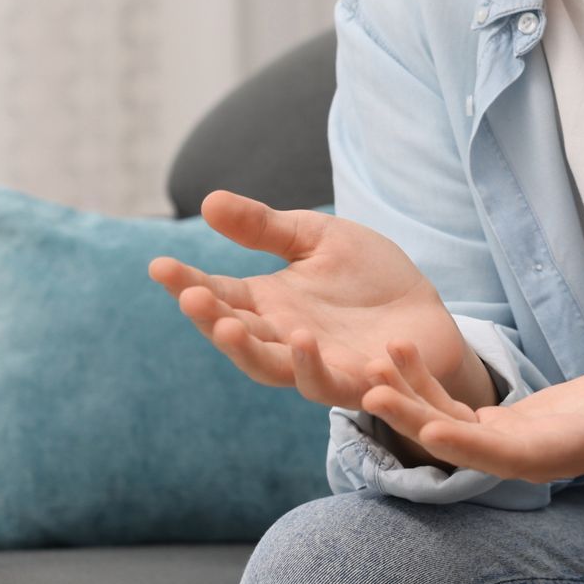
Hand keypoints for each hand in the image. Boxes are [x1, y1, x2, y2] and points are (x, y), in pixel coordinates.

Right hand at [146, 191, 483, 411]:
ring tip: (230, 326)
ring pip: (273, 368)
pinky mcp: (358, 381)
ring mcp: (318, 364)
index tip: (159, 265)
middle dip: (211, 320)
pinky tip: (305, 341)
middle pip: (238, 337)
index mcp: (268, 304)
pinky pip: (331, 382)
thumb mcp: (318, 239)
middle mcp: (283, 338)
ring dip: (249, 351)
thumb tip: (207, 200)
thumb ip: (265, 227)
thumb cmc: (368, 277)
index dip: (188, 285)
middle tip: (192, 299)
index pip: (220, 296)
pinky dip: (315, 368)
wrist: (424, 313)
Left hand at [362, 349, 583, 482]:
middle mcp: (526, 455)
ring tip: (379, 358)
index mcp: (562, 454)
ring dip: (412, 396)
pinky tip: (402, 356)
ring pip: (450, 425)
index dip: (467, 445)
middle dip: (416, 419)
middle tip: (372, 390)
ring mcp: (511, 441)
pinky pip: (456, 409)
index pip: (506, 457)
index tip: (427, 428)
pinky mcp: (504, 423)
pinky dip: (428, 385)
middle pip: (461, 445)